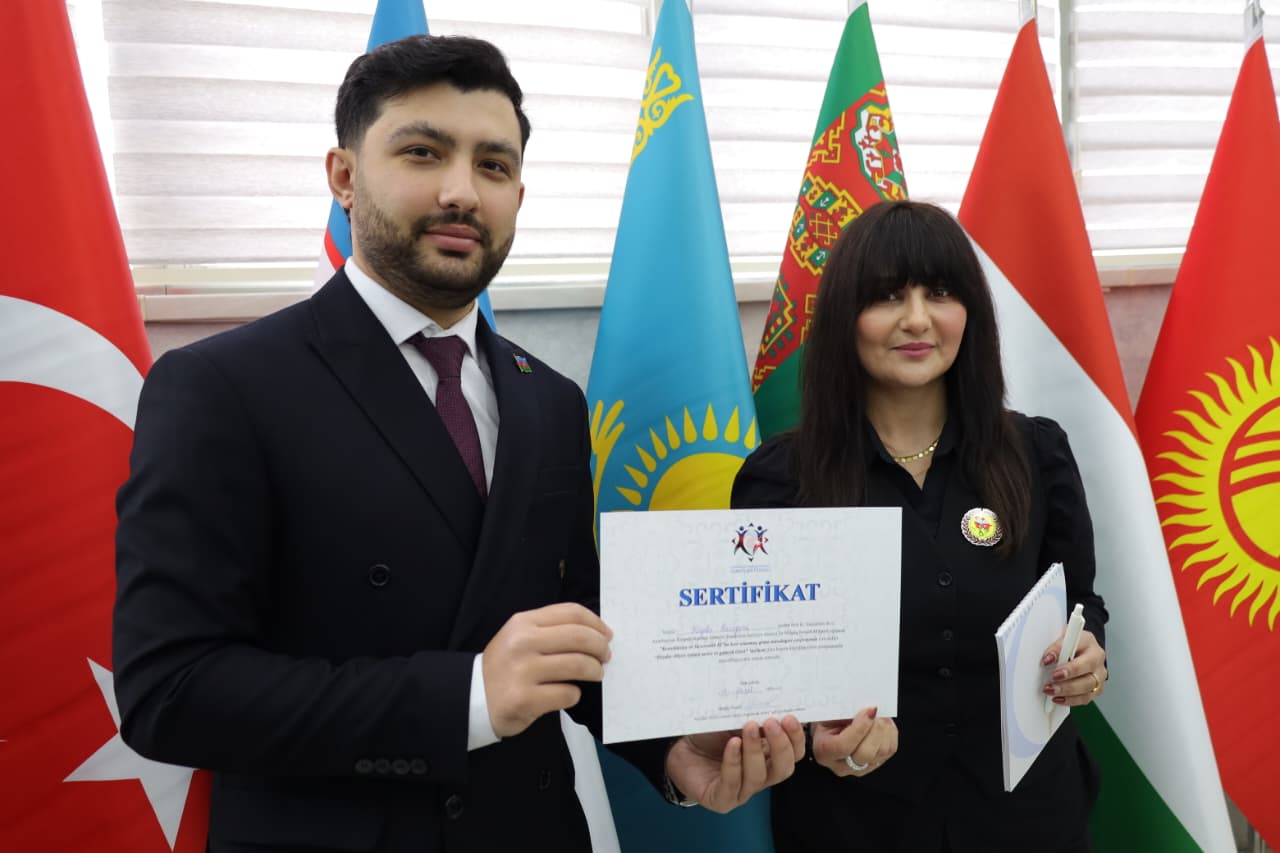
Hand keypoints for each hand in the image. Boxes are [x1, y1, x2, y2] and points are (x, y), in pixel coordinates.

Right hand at [482, 603, 611, 737]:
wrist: (473, 697)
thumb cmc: (504, 665)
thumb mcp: (520, 636)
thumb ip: (551, 630)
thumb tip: (596, 633)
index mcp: (523, 622)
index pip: (571, 613)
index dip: (596, 623)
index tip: (607, 634)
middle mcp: (523, 643)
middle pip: (579, 637)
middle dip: (600, 647)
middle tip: (606, 656)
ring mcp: (523, 671)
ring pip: (578, 665)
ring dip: (594, 670)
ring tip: (595, 674)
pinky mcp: (525, 699)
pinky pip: (567, 693)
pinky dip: (575, 694)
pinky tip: (568, 693)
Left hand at [664, 715, 804, 812]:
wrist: (679, 749)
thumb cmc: (710, 735)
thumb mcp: (734, 720)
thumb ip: (753, 716)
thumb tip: (772, 703)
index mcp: (768, 758)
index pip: (793, 754)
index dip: (795, 738)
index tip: (789, 717)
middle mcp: (760, 776)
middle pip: (783, 769)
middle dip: (781, 746)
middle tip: (772, 723)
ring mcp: (741, 791)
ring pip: (758, 776)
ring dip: (755, 750)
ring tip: (749, 727)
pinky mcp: (721, 799)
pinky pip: (732, 783)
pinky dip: (734, 762)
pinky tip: (732, 744)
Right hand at [810, 707, 897, 776]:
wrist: (831, 730)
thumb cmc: (828, 719)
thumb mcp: (828, 713)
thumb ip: (841, 712)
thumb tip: (862, 707)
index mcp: (824, 752)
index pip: (843, 746)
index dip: (858, 728)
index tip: (868, 711)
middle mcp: (842, 766)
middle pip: (865, 754)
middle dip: (875, 730)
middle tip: (876, 711)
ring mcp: (860, 768)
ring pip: (881, 752)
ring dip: (884, 729)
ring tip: (880, 715)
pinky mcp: (876, 764)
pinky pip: (890, 749)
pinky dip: (890, 733)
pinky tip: (883, 723)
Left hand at [1041, 629, 1106, 706]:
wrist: (1078, 651)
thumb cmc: (1068, 644)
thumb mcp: (1060, 638)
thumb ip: (1055, 647)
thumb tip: (1047, 660)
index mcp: (1088, 641)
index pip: (1078, 647)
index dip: (1063, 653)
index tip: (1047, 661)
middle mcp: (1097, 658)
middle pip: (1087, 669)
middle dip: (1068, 675)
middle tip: (1051, 679)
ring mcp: (1099, 675)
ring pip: (1087, 686)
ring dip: (1067, 690)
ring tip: (1050, 690)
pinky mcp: (1097, 689)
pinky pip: (1086, 698)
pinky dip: (1070, 700)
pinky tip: (1057, 698)